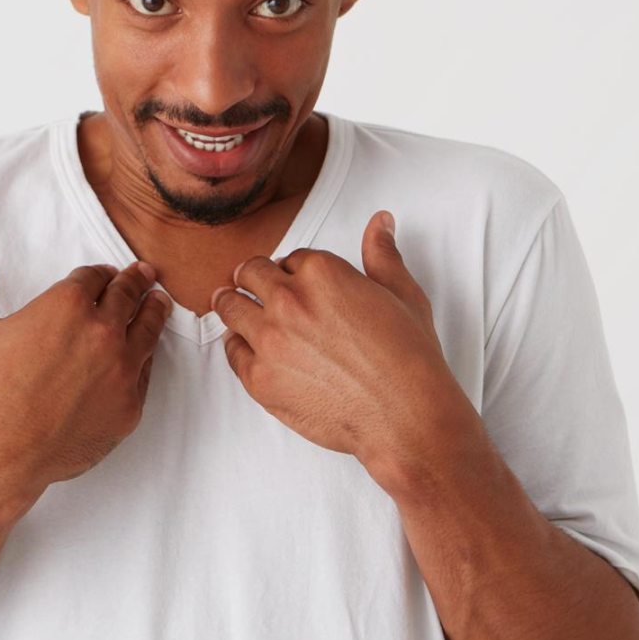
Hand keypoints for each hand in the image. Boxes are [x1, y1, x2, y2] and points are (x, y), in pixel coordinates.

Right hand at [0, 243, 172, 499]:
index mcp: (67, 305)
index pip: (94, 278)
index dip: (98, 273)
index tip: (104, 274)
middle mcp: (103, 332)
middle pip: (128, 297)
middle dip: (134, 282)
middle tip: (144, 274)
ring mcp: (121, 371)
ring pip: (148, 330)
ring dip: (154, 311)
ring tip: (159, 302)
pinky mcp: (129, 407)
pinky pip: (146, 373)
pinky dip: (145, 357)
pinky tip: (145, 353)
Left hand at [211, 210, 469, 470]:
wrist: (405, 417)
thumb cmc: (409, 359)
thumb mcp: (403, 295)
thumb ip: (382, 255)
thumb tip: (379, 223)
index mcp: (322, 272)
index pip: (289, 258)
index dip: (290, 269)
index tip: (290, 279)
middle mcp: (289, 300)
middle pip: (251, 274)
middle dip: (252, 278)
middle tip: (248, 284)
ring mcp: (270, 339)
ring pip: (231, 307)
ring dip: (232, 303)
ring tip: (229, 303)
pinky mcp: (259, 378)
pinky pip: (231, 350)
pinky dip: (236, 345)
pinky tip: (242, 345)